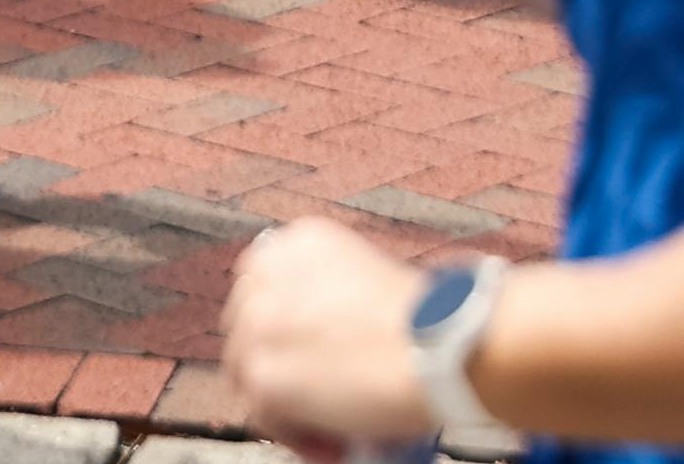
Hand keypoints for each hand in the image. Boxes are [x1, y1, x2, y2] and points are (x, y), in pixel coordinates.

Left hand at [220, 215, 436, 450]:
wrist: (439, 344)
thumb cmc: (426, 320)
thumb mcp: (366, 277)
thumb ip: (327, 296)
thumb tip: (315, 342)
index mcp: (298, 242)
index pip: (258, 283)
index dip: (275, 322)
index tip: (293, 347)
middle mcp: (269, 274)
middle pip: (244, 328)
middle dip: (272, 360)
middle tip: (308, 390)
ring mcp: (260, 324)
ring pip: (249, 375)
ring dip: (284, 402)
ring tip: (328, 422)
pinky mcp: (263, 375)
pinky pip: (264, 416)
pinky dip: (295, 434)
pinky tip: (332, 440)